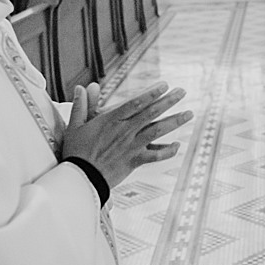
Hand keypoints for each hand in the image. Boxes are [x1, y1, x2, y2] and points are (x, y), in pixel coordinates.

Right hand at [60, 82, 192, 189]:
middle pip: (151, 113)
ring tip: (189, 113)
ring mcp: (132, 146)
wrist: (81, 179)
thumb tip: (84, 87)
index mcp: (111, 120)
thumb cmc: (76, 152)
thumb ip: (82, 105)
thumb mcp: (75, 125)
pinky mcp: (135, 161)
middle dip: (169, 101)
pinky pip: (156, 156)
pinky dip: (168, 151)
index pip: (136, 102)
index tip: (165, 85)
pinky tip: (178, 145)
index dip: (152, 93)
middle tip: (182, 92)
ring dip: (175, 121)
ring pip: (158, 131)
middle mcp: (125, 131)